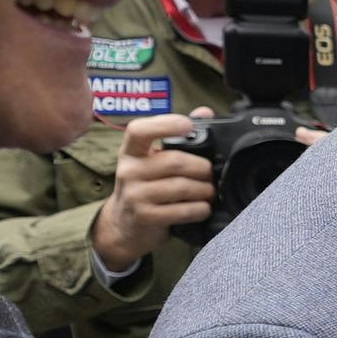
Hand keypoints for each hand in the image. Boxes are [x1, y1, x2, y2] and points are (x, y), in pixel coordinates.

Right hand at [90, 109, 216, 267]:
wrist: (125, 225)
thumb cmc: (146, 186)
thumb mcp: (153, 160)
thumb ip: (178, 136)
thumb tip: (205, 112)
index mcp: (131, 152)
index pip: (139, 130)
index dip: (165, 124)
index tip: (188, 125)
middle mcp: (128, 171)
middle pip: (174, 162)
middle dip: (202, 167)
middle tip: (211, 173)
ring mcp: (135, 195)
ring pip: (182, 187)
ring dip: (204, 190)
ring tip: (210, 191)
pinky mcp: (145, 217)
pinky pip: (182, 210)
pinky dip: (200, 209)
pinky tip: (203, 208)